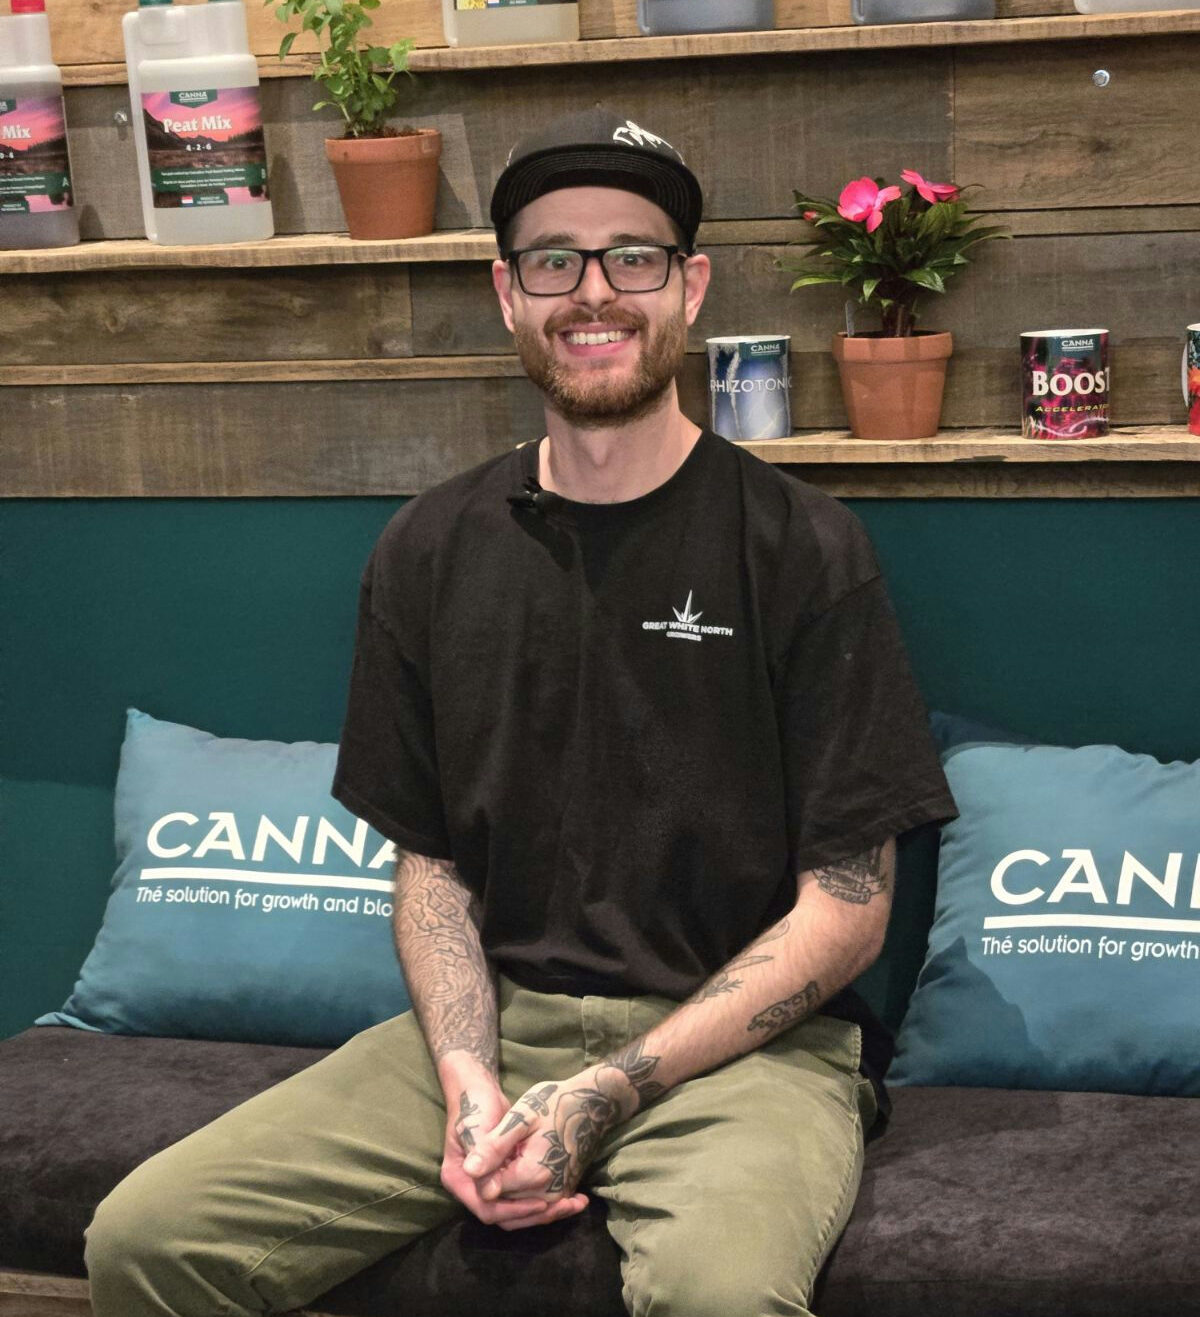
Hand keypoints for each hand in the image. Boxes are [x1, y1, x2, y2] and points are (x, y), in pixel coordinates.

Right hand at [440, 1081, 558, 1228]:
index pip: (486, 1207)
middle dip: (532, 1214)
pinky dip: (540, 1197)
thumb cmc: (476, 1105)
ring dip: (541, 1210)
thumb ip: (483, 1152)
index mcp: (458, 1180)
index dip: (514, 1209)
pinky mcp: (502, 1179)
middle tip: (564, 1208)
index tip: (541, 1202)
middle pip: (501, 1214)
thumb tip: (482, 1183)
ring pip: (513, 1210)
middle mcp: (471, 1188)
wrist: (479, 1091)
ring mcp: (486, 1184)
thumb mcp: (478, 1126)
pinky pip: (520, 1197)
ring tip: (571, 1205)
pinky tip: (566, 1195)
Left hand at [462, 1066, 633, 1226]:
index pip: (490, 1192)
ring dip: (508, 1197)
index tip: (483, 1151)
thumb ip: (495, 1146)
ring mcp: (558, 1195)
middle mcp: (547, 1193)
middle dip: (493, 1188)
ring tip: (503, 1167)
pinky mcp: (564, 1191)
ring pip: (521, 1211)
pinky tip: (518, 1177)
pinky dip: (525, 1200)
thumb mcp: (520, 1117)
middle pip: (505, 1205)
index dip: (481, 1176)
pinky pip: (538, 1207)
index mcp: (532, 1174)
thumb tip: (469, 1170)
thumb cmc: (554, 1103)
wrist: (592, 1103)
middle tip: (496, 1154)